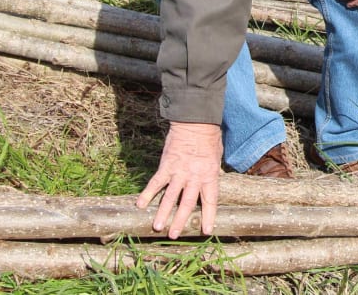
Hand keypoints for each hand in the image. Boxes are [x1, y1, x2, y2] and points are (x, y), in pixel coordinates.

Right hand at [136, 121, 221, 238]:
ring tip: (157, 227)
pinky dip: (147, 193)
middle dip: (180, 221)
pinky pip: (156, 182)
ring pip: (170, 197)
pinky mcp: (166, 165)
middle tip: (174, 235)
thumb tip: (211, 185)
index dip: (208, 216)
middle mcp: (194, 177)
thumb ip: (212, 174)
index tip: (206, 231)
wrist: (196, 122)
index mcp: (209, 176)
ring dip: (163, 213)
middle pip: (187, 203)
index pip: (210, 201)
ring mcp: (179, 172)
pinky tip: (140, 204)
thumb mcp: (216, 158)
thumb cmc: (209, 139)